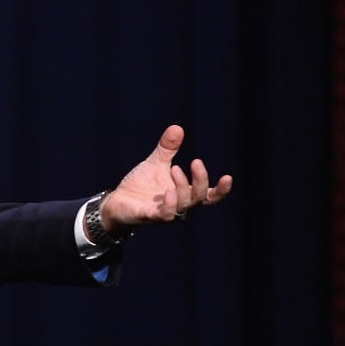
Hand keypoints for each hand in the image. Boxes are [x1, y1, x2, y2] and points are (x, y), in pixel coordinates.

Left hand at [99, 124, 232, 235]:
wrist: (117, 201)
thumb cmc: (140, 185)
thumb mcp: (155, 164)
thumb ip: (167, 149)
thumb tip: (177, 128)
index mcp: (185, 194)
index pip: (209, 196)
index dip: (221, 190)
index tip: (228, 177)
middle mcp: (180, 206)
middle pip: (198, 197)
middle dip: (200, 180)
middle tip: (195, 162)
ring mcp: (166, 213)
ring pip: (184, 205)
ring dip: (183, 187)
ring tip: (174, 168)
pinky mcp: (150, 217)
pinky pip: (165, 215)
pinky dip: (170, 204)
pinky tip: (168, 191)